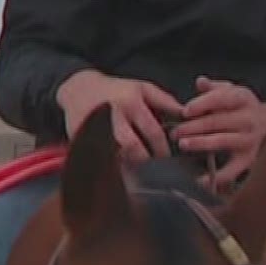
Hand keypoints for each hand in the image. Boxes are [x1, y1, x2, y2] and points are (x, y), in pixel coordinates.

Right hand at [55, 70, 183, 164]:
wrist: (80, 88)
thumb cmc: (117, 90)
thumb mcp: (142, 88)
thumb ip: (165, 101)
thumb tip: (185, 115)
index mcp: (131, 103)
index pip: (153, 132)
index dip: (162, 149)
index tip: (166, 158)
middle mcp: (115, 115)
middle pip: (132, 147)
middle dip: (145, 162)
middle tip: (153, 171)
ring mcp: (96, 128)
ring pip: (115, 155)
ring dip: (128, 167)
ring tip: (138, 176)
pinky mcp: (82, 138)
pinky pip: (99, 158)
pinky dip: (111, 167)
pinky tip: (119, 173)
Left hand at [174, 76, 265, 190]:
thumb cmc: (243, 108)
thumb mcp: (233, 92)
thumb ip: (215, 88)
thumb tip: (200, 82)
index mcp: (243, 99)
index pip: (221, 98)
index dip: (202, 104)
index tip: (185, 111)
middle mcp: (248, 119)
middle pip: (217, 121)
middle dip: (193, 126)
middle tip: (175, 131)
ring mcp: (249, 141)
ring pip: (221, 142)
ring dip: (200, 143)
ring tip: (183, 144)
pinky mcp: (248, 161)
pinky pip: (231, 171)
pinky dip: (215, 177)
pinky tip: (199, 180)